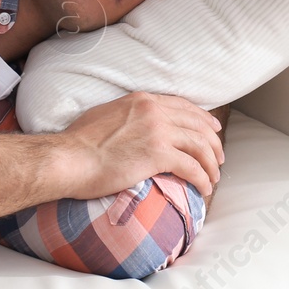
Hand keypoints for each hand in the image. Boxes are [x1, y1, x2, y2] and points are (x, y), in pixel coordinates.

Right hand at [55, 92, 223, 200]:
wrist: (69, 157)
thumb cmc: (78, 143)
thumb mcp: (106, 115)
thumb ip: (127, 116)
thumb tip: (132, 126)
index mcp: (142, 100)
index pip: (182, 106)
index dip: (202, 118)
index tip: (212, 128)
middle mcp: (154, 111)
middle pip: (197, 124)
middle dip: (212, 142)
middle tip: (219, 156)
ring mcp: (158, 131)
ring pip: (199, 145)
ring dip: (211, 163)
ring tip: (214, 176)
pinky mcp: (158, 154)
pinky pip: (191, 167)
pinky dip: (202, 178)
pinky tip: (205, 188)